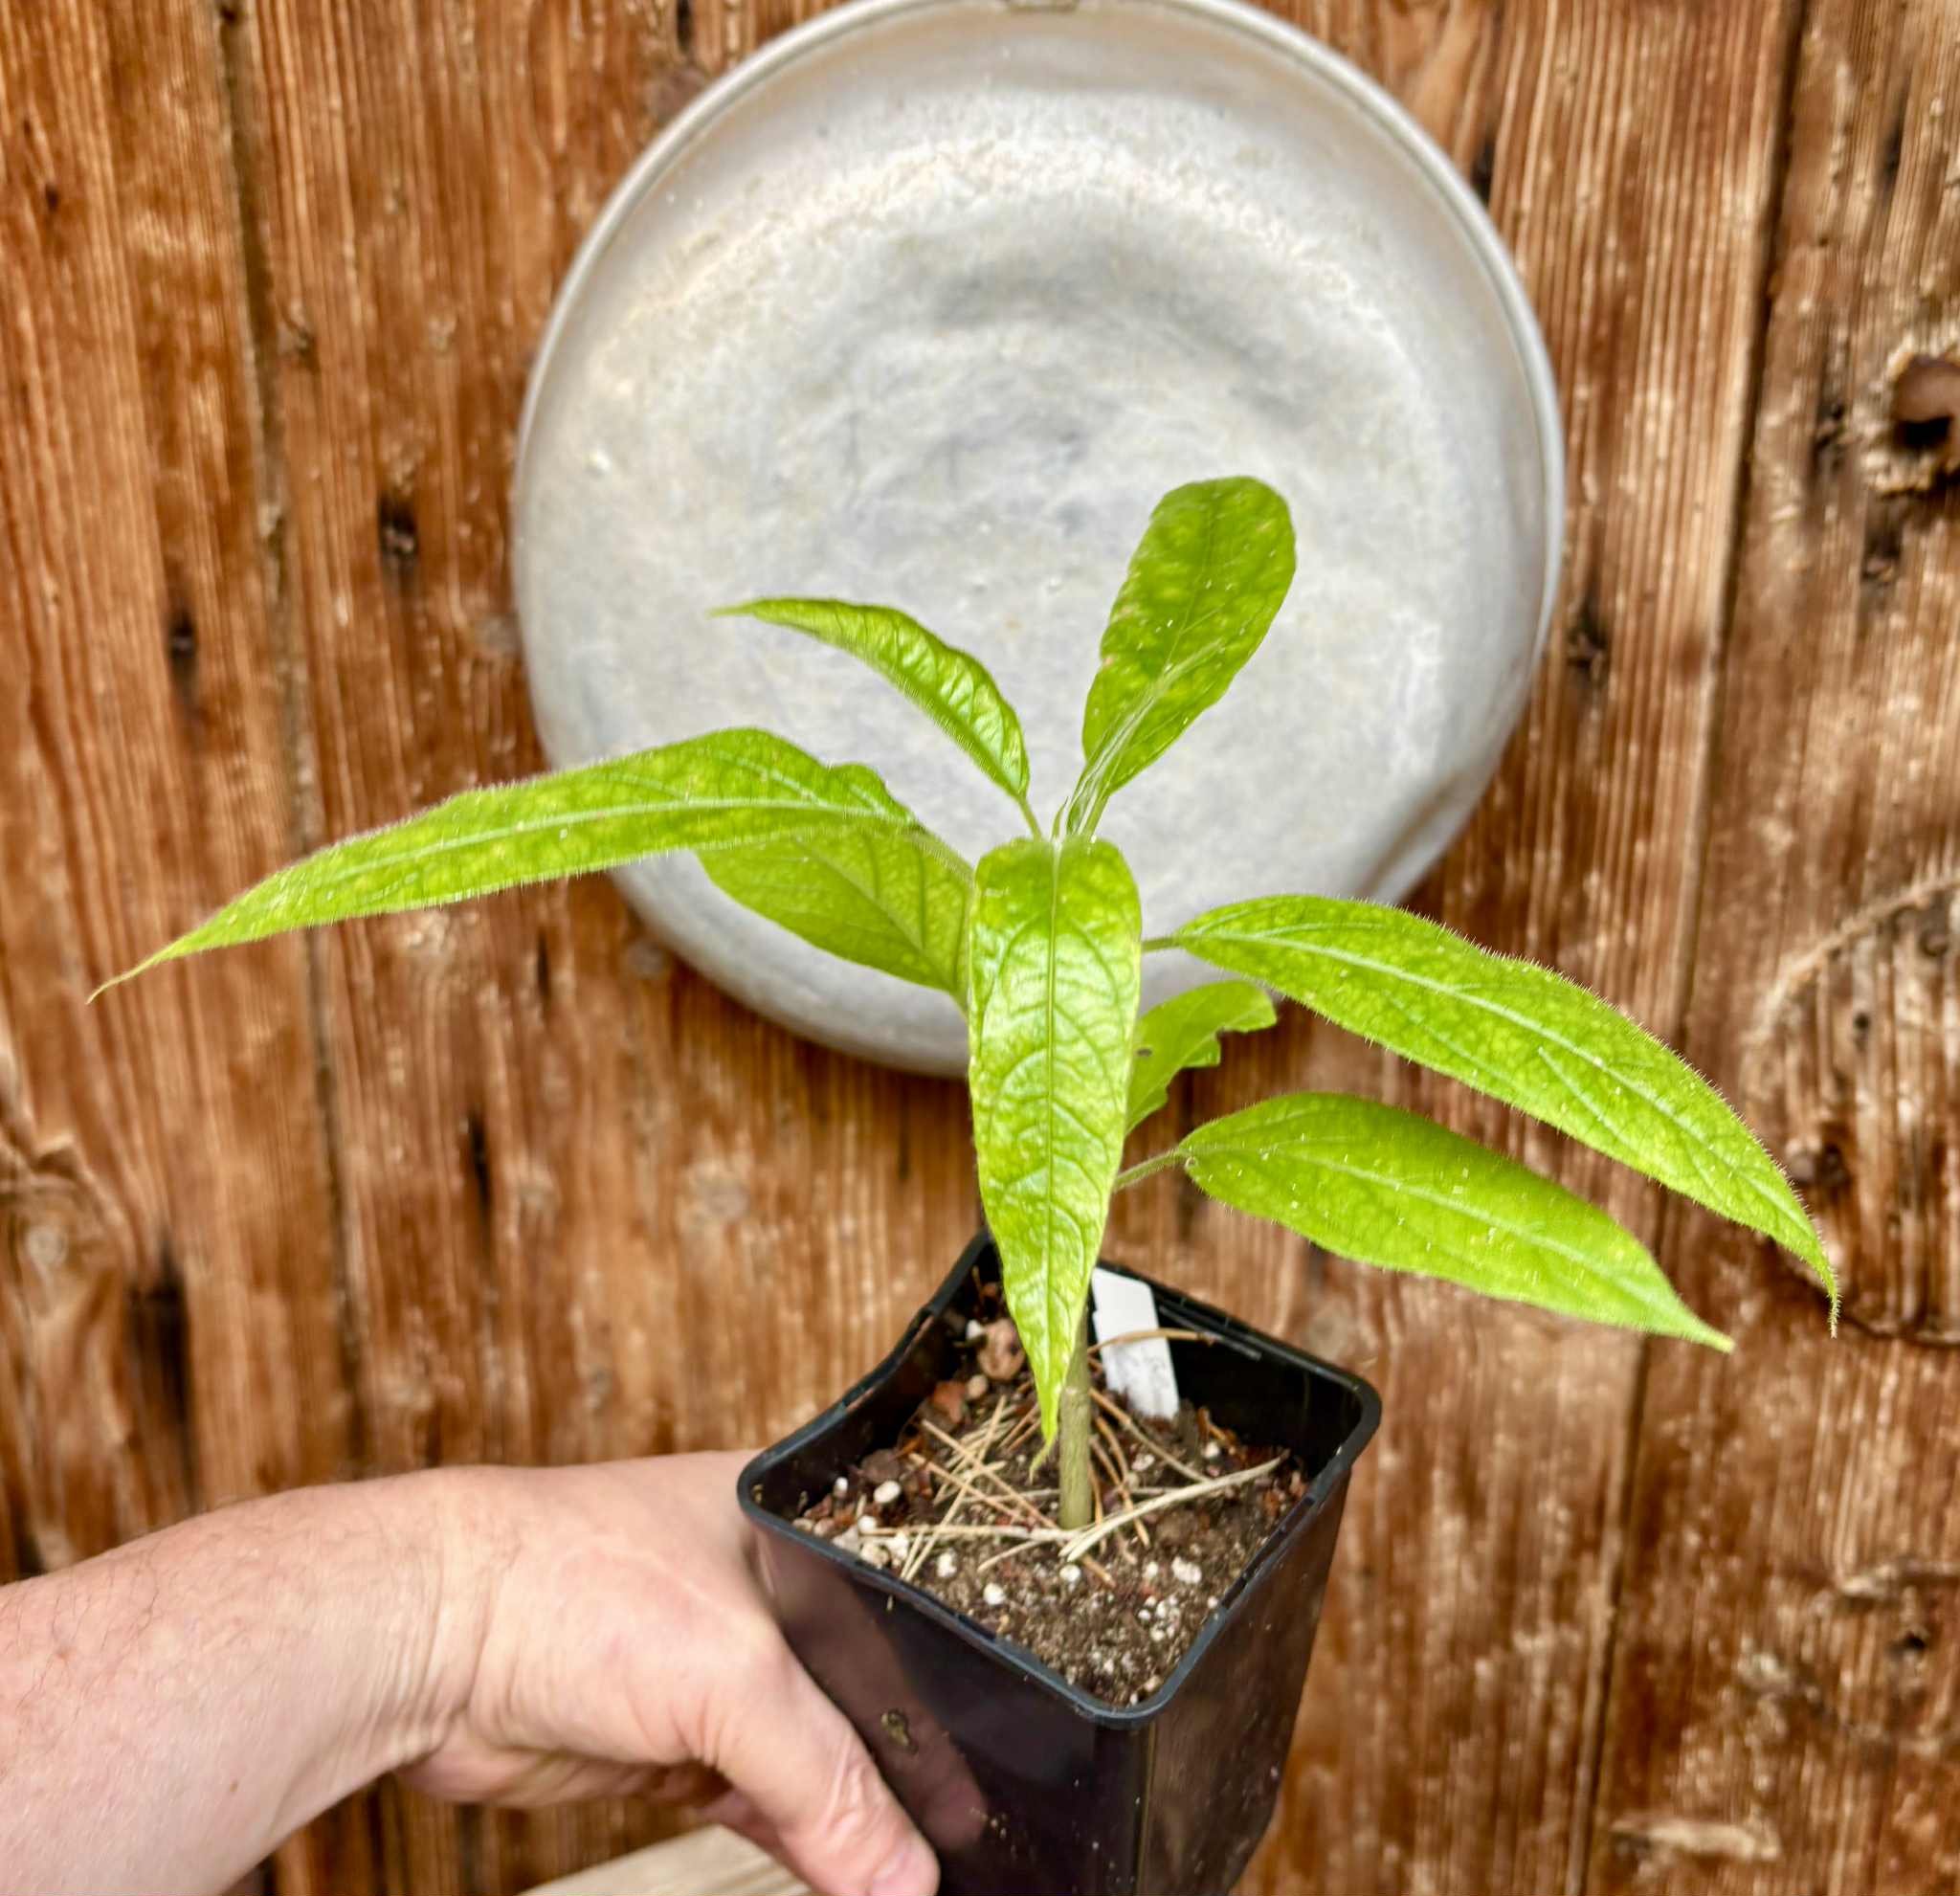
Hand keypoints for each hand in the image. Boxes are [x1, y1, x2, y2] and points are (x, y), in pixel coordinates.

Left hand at [408, 1454, 939, 1895]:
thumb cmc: (566, 1582)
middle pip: (872, 1691)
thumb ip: (830, 1779)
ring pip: (819, 1754)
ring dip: (856, 1818)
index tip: (1002, 1774)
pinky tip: (848, 1877)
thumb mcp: (733, 1673)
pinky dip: (804, 1841)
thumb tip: (902, 1877)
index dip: (961, 1686)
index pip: (911, 1608)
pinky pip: (767, 1798)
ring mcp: (720, 1662)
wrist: (424, 1642)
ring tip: (911, 1874)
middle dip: (912, 1768)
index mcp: (798, 1517)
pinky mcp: (678, 1735)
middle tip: (962, 1843)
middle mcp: (768, 1583)